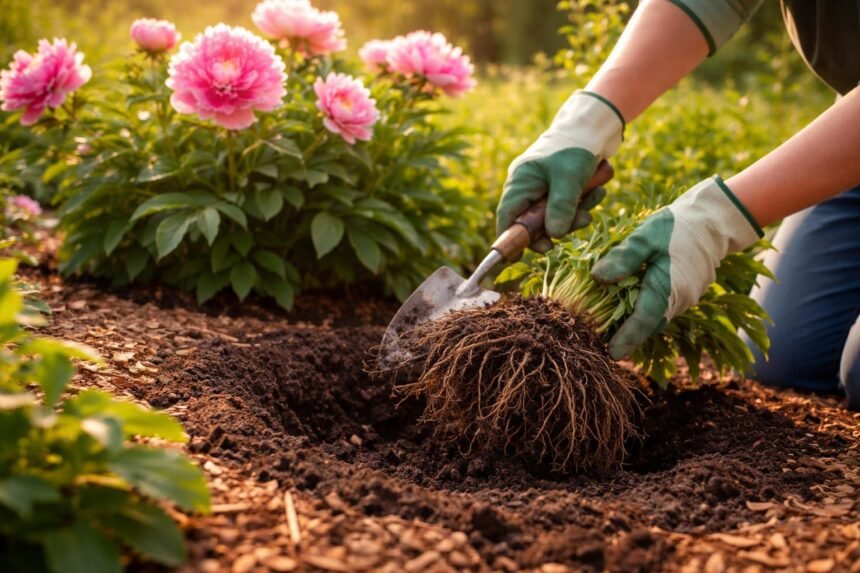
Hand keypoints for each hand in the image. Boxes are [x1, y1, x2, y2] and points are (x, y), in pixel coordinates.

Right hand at [496, 91, 623, 250]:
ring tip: (592, 201)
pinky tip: (597, 191)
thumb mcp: (569, 179)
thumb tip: (553, 236)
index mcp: (521, 180)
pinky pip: (567, 206)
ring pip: (553, 215)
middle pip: (533, 221)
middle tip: (578, 225)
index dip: (511, 237)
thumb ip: (560, 208)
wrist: (596, 123)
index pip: (507, 216)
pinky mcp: (560, 186)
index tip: (521, 256)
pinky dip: (582, 204)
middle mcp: (528, 185)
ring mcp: (544, 186)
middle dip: (557, 226)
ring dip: (574, 215)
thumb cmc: (577, 147)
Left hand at [591, 176, 762, 359]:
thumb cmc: (676, 227)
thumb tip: (597, 277)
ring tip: (604, 329)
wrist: (712, 223)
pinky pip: (660, 310)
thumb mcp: (645, 237)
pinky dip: (642, 313)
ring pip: (654, 319)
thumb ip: (623, 258)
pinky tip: (623, 308)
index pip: (643, 322)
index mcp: (667, 289)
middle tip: (597, 342)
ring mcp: (683, 300)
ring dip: (633, 325)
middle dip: (624, 336)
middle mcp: (678, 301)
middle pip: (647, 326)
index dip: (625, 339)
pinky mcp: (683, 295)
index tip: (610, 354)